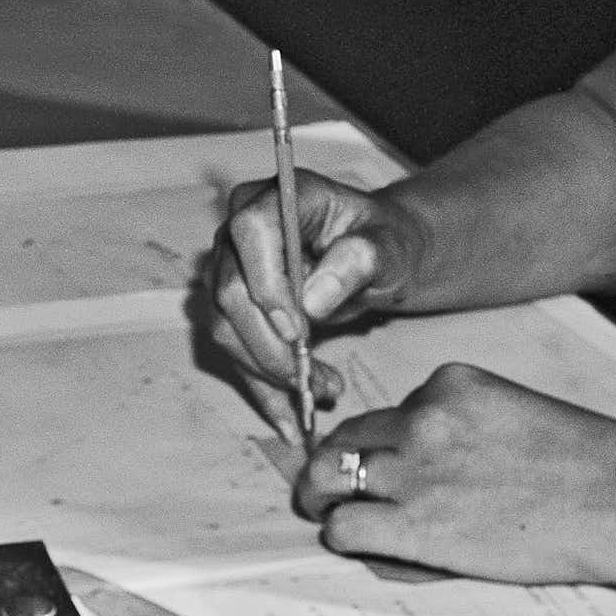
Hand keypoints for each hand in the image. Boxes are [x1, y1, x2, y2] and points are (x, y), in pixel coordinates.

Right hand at [207, 169, 422, 416]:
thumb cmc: (384, 241)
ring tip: (323, 391)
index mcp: (278, 197)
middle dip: (271, 346)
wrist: (376, 256)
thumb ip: (359, 259)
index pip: (250, 233)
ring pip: (226, 330)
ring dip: (270, 373)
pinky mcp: (232, 308)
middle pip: (231, 292)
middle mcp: (240, 230)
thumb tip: (313, 299)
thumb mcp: (389, 246)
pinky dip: (262, 389)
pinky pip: (235, 353)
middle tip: (315, 381)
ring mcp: (229, 269)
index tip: (299, 331)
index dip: (267, 285)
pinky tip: (290, 418)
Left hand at [295, 364, 615, 590]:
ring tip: (337, 520)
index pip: (384, 413)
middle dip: (333, 467)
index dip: (378, 446)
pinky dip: (346, 538)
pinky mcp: (412, 525)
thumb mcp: (513, 417)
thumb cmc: (586, 467)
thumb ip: (459, 428)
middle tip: (333, 493)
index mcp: (450, 384)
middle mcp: (421, 418)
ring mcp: (412, 471)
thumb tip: (412, 462)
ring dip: (325, 502)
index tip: (387, 469)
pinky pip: (343, 528)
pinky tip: (370, 547)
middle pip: (343, 440)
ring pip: (324, 480)